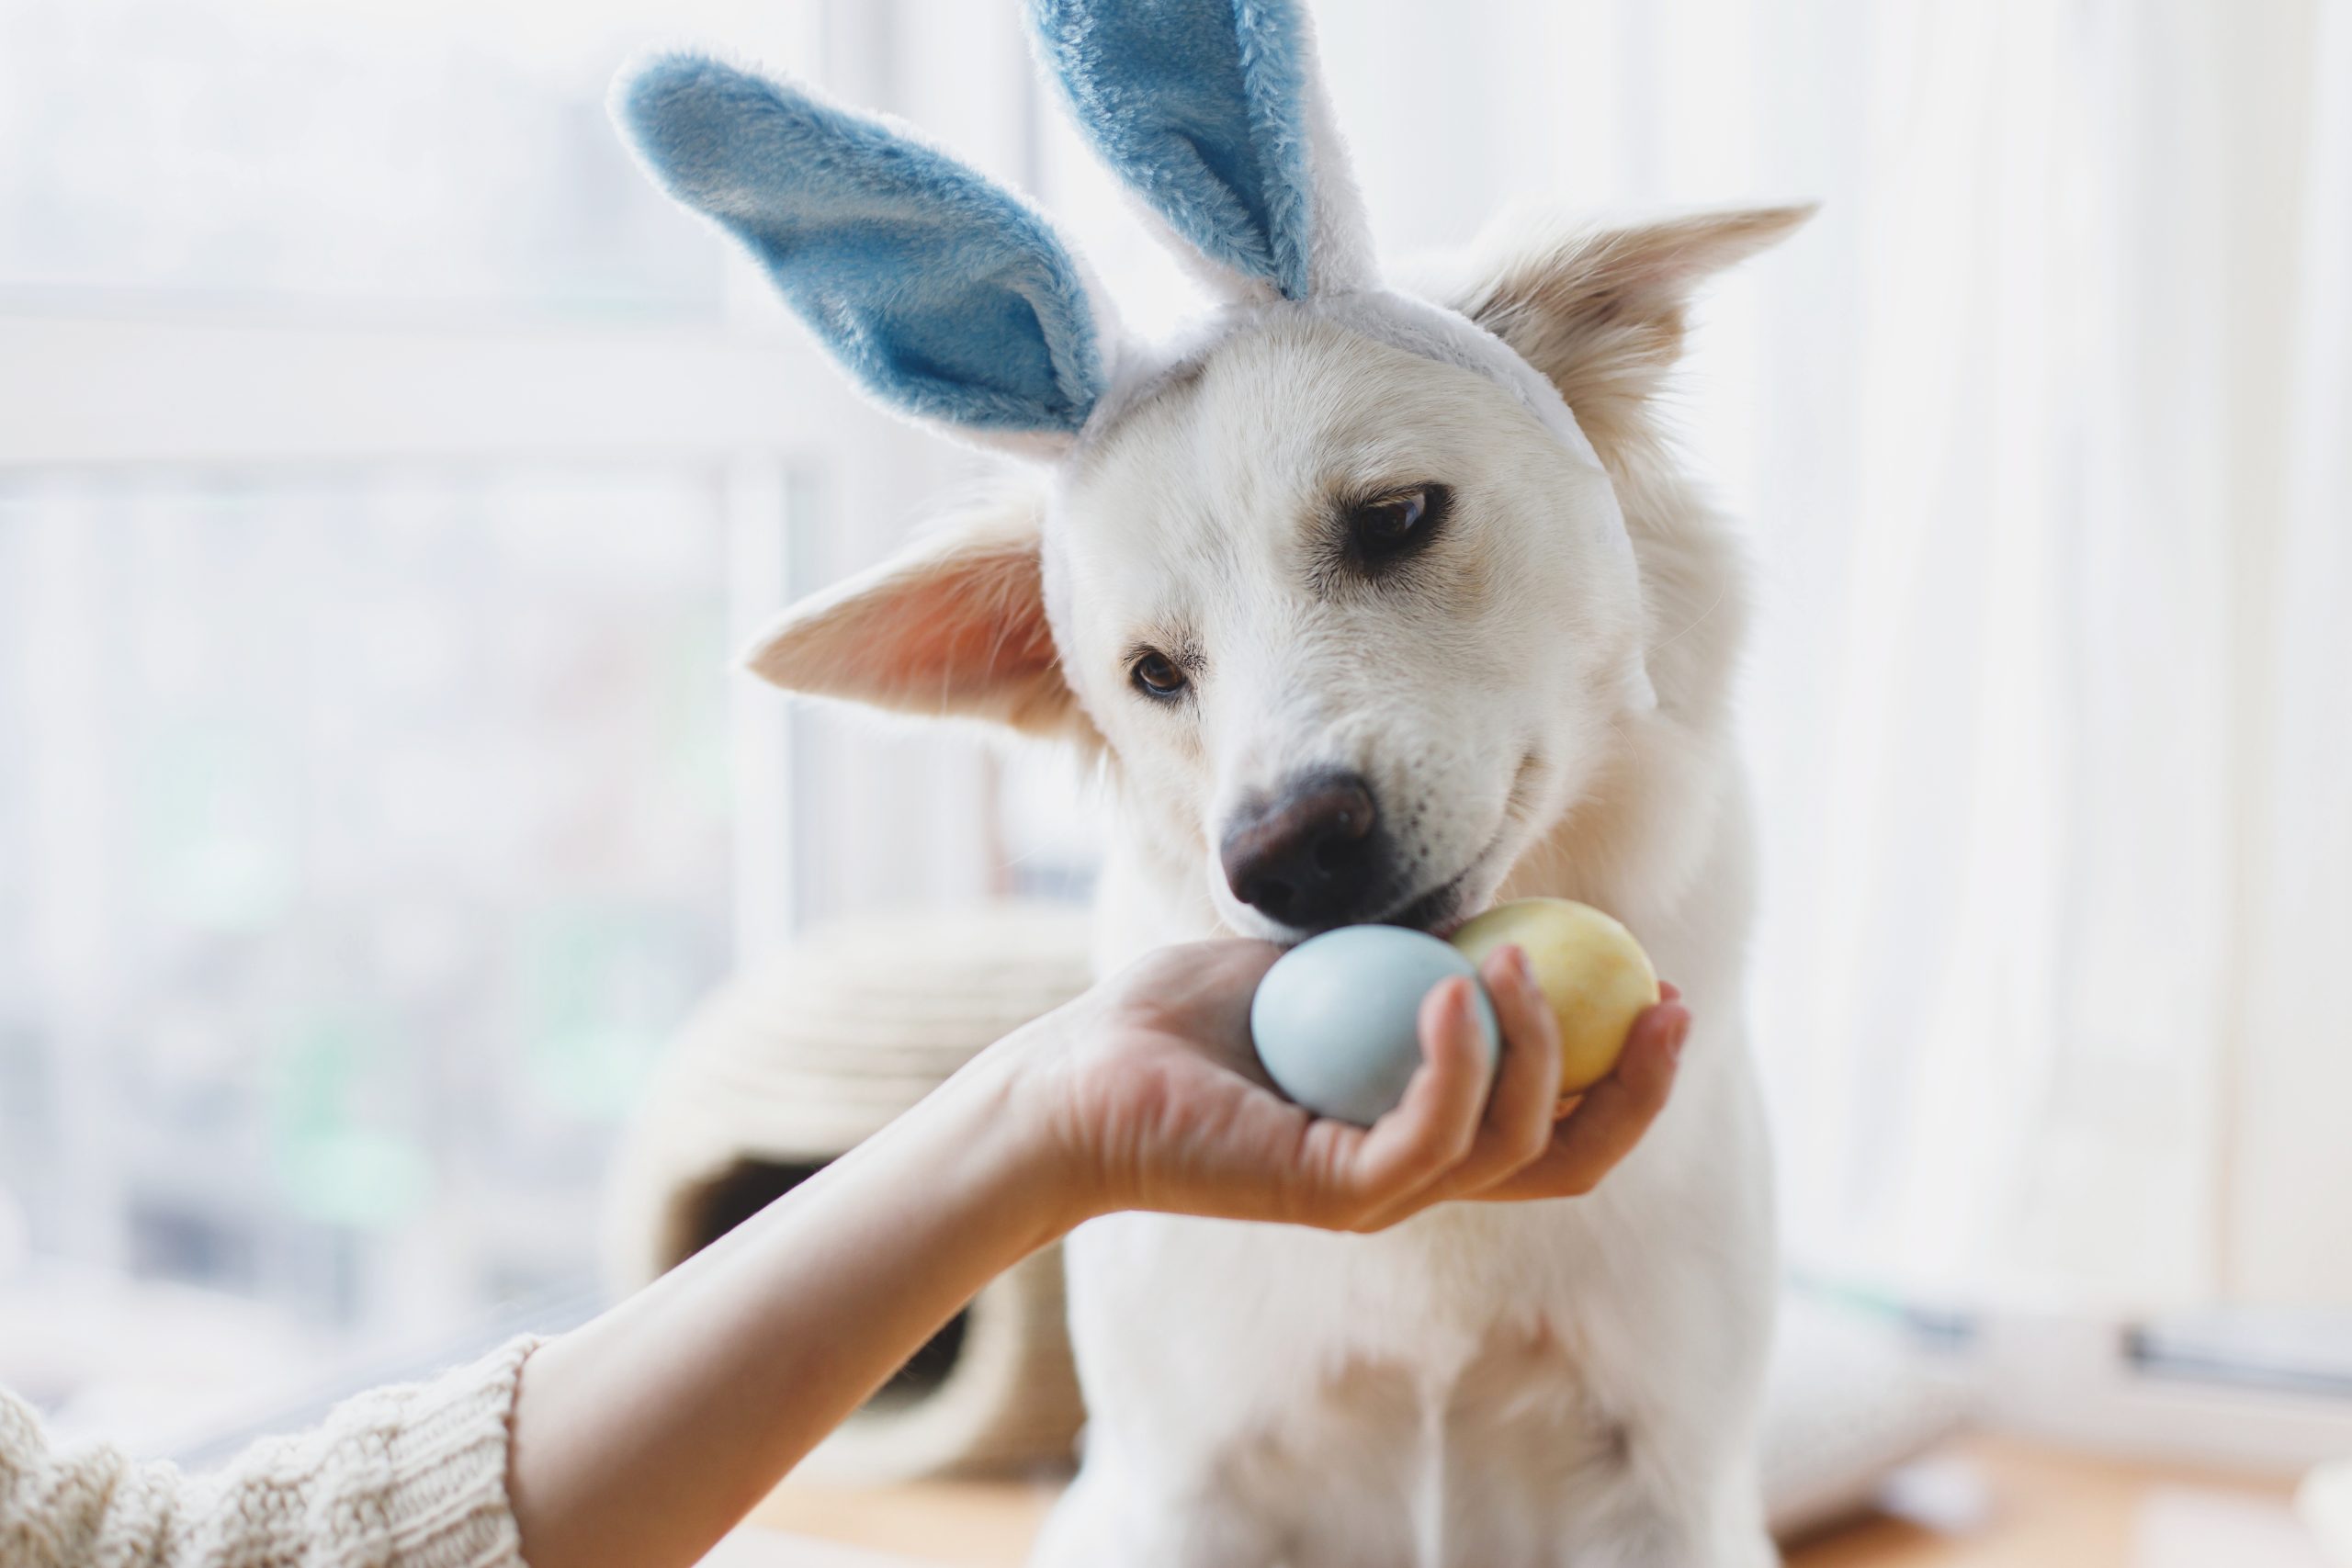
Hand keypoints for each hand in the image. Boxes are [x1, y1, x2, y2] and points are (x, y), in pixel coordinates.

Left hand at [1006, 938, 1690, 1232]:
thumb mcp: (1326, 961)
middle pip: (1569, 1158)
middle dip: (1638, 1087)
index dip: (1628, 1068)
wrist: (1086, 1065)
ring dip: (1540, 1047)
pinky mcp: (1334, 1193)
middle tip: (1664, 1001)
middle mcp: (1416, 1171)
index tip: (1660, 984)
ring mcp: (1378, 1190)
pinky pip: (1430, 1137)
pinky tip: (1455, 986)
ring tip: (1517, 959)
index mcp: (1426, 1127)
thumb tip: (1499, 900)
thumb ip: (1409, 947)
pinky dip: (1459, 1062)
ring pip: (1512, 1147)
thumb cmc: (1190, 1014)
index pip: (1559, 1120)